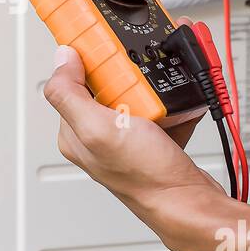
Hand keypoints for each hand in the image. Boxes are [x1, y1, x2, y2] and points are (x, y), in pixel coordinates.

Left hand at [41, 36, 232, 250]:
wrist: (190, 204)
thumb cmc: (147, 176)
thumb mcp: (99, 129)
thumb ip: (70, 94)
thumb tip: (60, 59)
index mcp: (74, 132)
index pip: (72, 81)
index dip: (89, 59)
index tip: (109, 46)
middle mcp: (98, 135)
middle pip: (108, 82)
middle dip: (131, 72)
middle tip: (143, 80)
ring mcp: (126, 138)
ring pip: (138, 93)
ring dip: (157, 85)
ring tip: (167, 90)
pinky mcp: (153, 140)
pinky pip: (162, 108)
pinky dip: (175, 102)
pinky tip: (182, 102)